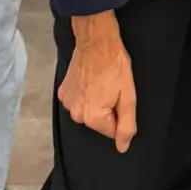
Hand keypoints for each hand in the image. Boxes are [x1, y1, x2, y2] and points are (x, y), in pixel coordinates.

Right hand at [59, 11, 136, 149]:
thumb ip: (126, 126)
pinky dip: (84, 95)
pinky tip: (89, 81)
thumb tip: (123, 148)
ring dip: (95, 102)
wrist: (96, 42)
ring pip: (87, 112)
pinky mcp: (62, 92)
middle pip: (98, 122)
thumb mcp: (128, 97)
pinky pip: (77, 102)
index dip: (119, 114)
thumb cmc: (115, 66)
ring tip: (100, 83)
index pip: (112, 131)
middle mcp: (76, 115)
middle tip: (111, 88)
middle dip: (107, 109)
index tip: (118, 96)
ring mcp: (67, 103)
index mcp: (93, 118)